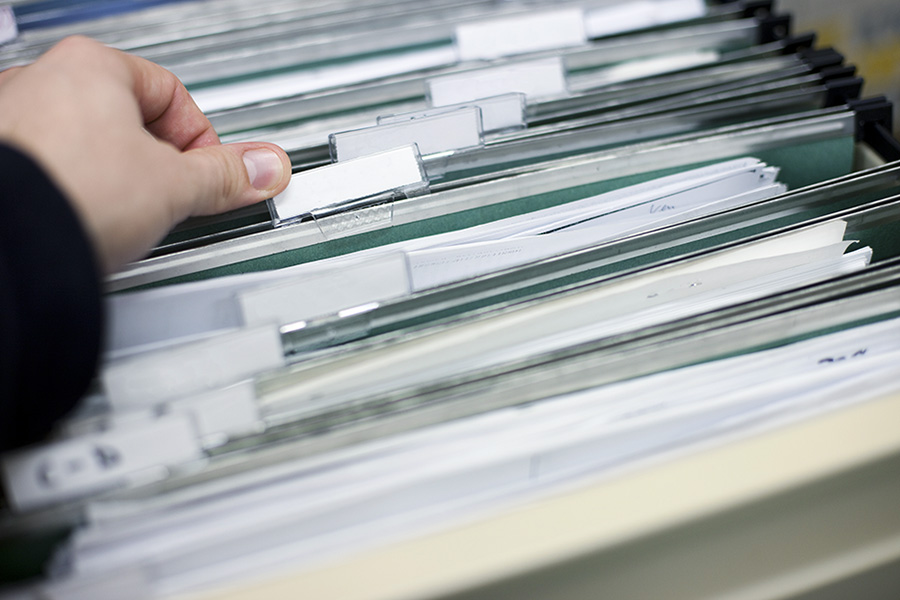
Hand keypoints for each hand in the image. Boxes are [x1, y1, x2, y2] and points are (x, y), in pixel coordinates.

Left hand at [0, 36, 290, 272]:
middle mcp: (41, 81)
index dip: (201, 142)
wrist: (7, 245)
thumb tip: (262, 169)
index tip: (208, 175)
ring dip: (114, 178)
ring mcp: (10, 119)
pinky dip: (74, 192)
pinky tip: (84, 220)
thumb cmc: (69, 194)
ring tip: (123, 214)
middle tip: (169, 198)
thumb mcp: (173, 187)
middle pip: (128, 120)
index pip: (173, 96)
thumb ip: (224, 176)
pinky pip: (52, 169)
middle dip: (156, 163)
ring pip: (86, 145)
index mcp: (91, 66)